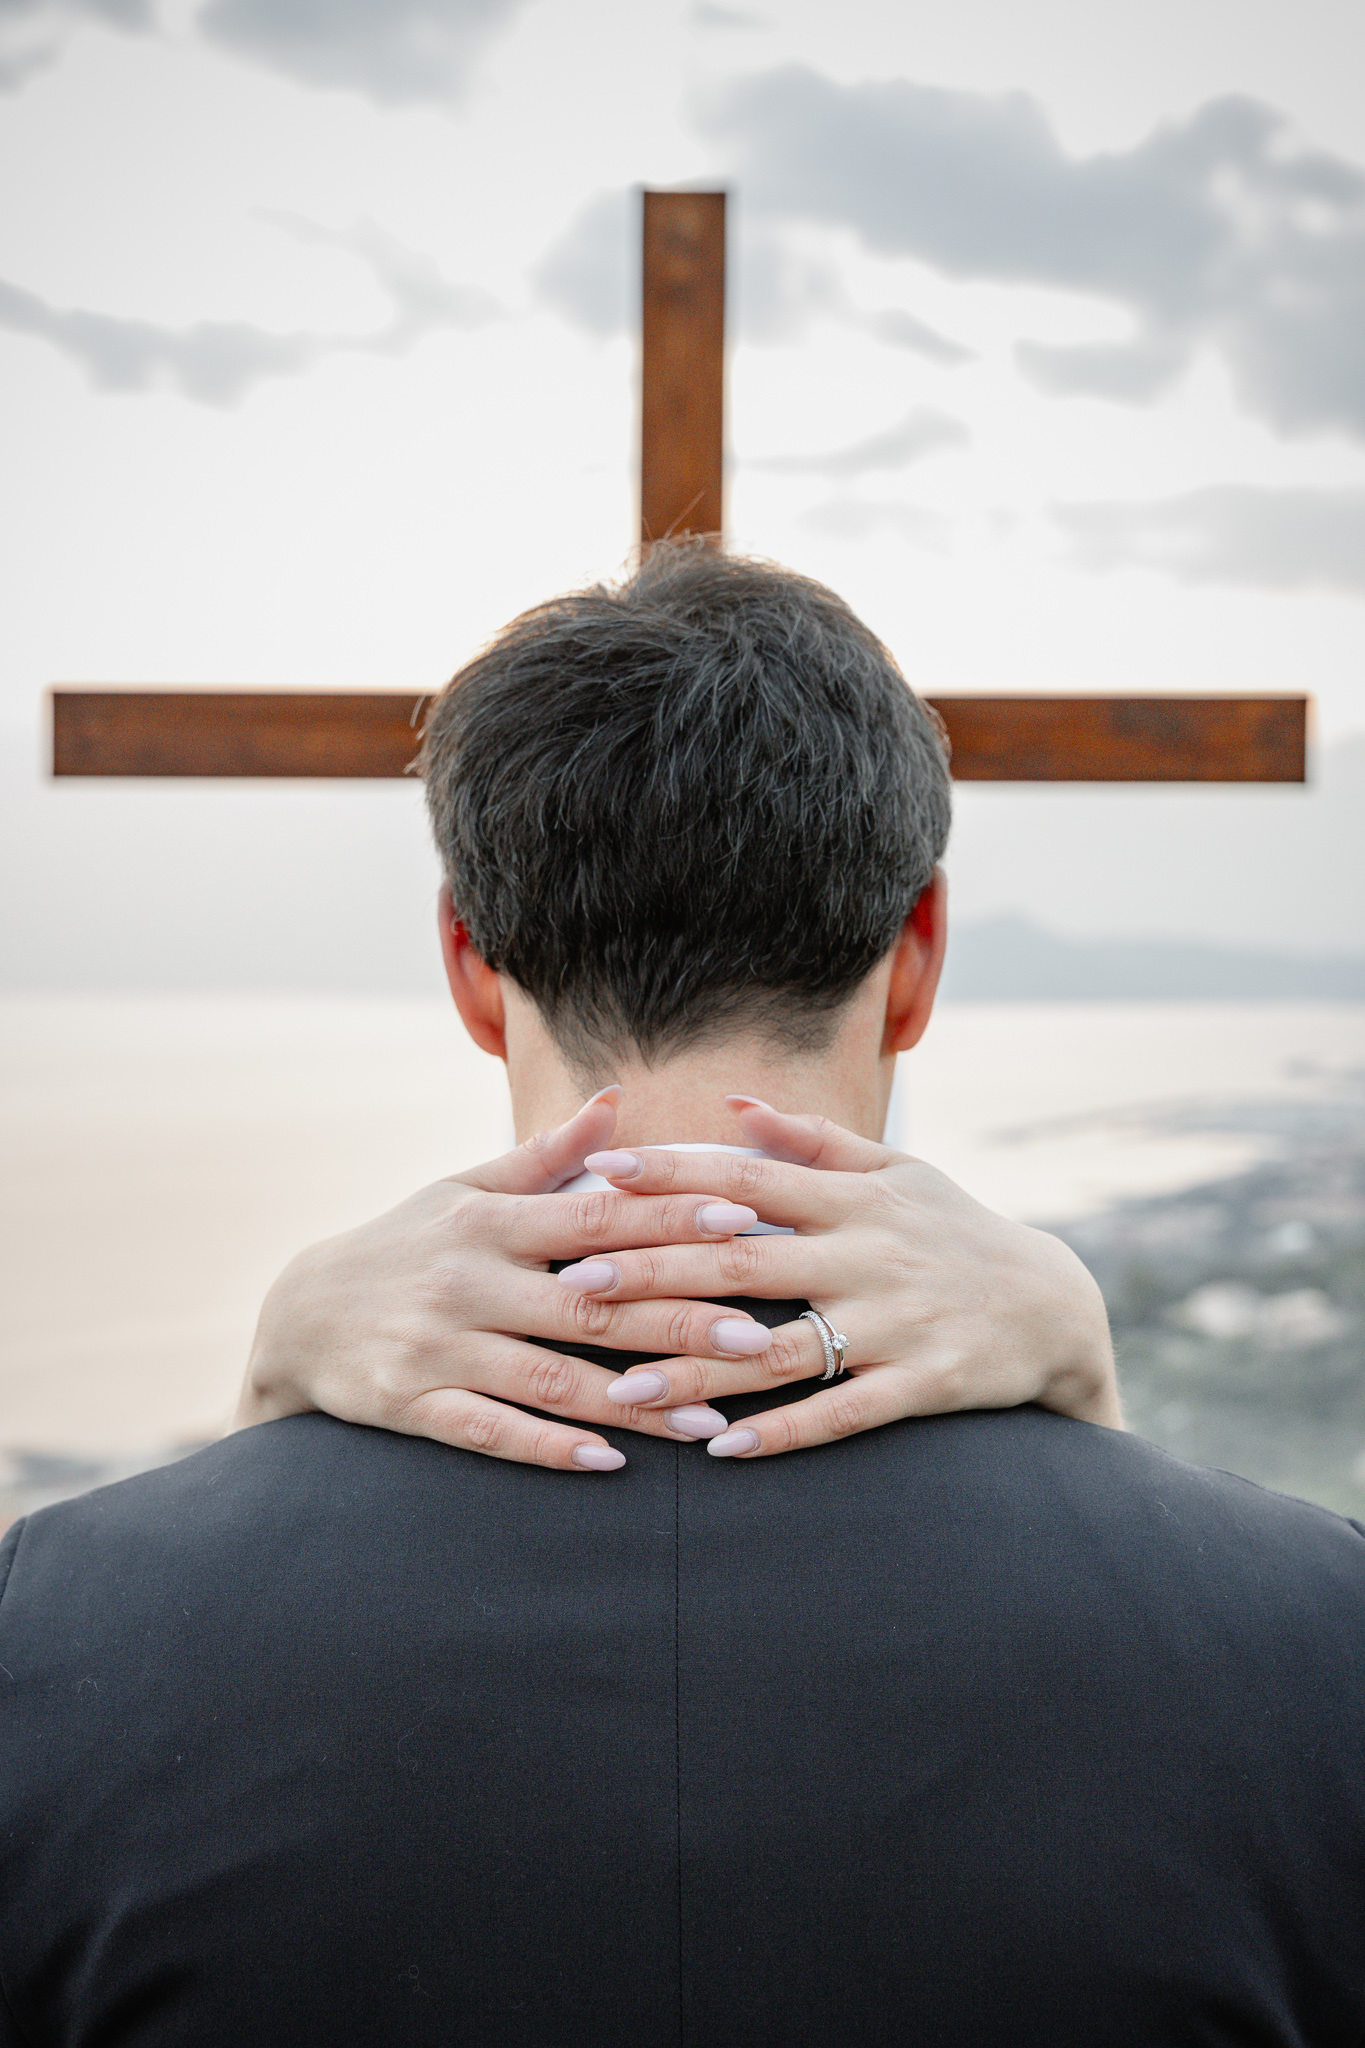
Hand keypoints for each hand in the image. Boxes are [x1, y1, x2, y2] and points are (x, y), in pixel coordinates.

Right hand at [235, 1087, 783, 1472]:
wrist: (297, 1315)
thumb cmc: (406, 1243)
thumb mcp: (464, 1190)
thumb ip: (546, 1157)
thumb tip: (618, 1102)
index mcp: (488, 1221)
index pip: (595, 1216)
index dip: (670, 1218)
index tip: (741, 1222)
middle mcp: (465, 1280)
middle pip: (589, 1305)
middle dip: (677, 1321)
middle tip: (756, 1338)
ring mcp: (436, 1346)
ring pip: (551, 1379)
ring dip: (634, 1402)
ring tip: (709, 1418)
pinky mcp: (409, 1404)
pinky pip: (489, 1432)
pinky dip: (549, 1448)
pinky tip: (610, 1461)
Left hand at [564, 1096, 1120, 1457]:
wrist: (1054, 1307)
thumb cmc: (955, 1231)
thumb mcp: (898, 1172)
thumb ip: (813, 1141)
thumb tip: (734, 1102)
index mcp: (855, 1197)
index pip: (747, 1177)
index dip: (672, 1173)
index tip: (601, 1174)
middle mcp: (869, 1253)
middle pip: (744, 1260)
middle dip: (655, 1272)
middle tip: (577, 1287)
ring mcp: (897, 1321)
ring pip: (782, 1349)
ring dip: (699, 1372)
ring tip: (625, 1391)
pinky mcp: (925, 1383)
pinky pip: (844, 1413)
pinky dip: (784, 1432)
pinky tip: (722, 1450)